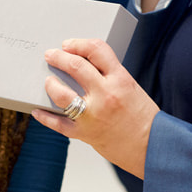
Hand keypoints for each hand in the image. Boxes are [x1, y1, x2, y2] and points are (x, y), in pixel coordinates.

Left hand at [32, 39, 159, 178]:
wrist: (153, 148)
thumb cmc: (143, 118)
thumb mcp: (131, 87)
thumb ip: (110, 76)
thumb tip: (83, 65)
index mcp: (120, 79)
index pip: (97, 50)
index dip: (79, 43)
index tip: (68, 44)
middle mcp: (105, 94)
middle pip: (76, 67)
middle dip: (58, 57)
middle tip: (50, 55)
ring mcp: (93, 115)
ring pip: (61, 94)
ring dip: (50, 84)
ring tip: (48, 81)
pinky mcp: (85, 134)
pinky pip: (58, 124)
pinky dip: (45, 117)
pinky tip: (38, 111)